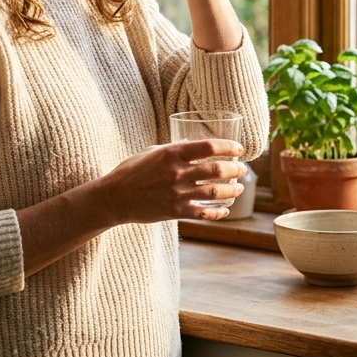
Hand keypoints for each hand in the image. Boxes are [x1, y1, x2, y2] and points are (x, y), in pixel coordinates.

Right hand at [96, 139, 245, 222]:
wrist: (114, 198)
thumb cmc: (131, 171)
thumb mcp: (152, 151)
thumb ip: (174, 148)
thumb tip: (192, 143)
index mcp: (172, 154)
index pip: (209, 147)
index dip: (229, 147)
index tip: (239, 150)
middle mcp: (177, 173)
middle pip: (217, 170)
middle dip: (236, 169)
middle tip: (243, 169)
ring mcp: (177, 194)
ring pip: (215, 192)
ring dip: (232, 190)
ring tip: (239, 188)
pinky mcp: (175, 212)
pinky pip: (204, 213)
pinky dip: (218, 212)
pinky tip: (225, 209)